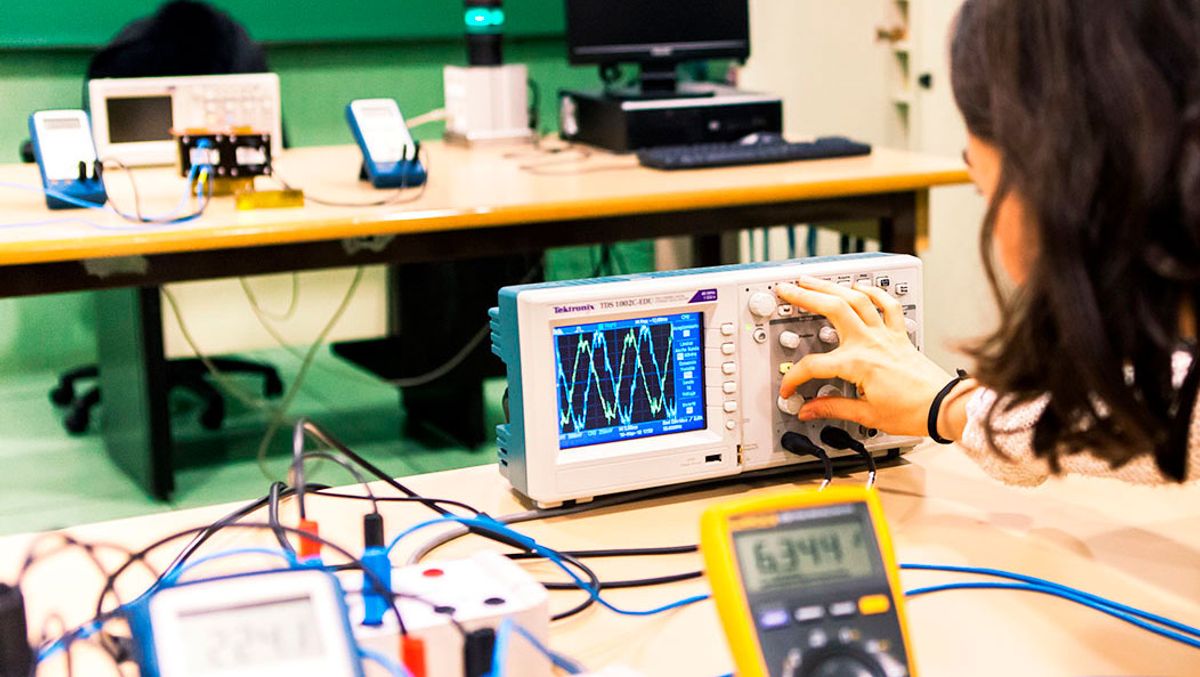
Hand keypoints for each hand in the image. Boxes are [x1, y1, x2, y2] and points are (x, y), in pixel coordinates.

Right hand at [776, 277, 962, 437]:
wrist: (943, 406)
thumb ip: (833, 408)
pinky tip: (860, 286)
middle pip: (833, 308)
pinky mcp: (899, 334)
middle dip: (806, 296)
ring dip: (833, 286)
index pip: (814, 366)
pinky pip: (887, 304)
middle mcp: (870, 343)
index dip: (794, 378)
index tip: (788, 388)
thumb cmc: (912, 411)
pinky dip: (874, 292)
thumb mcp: (867, 415)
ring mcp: (885, 335)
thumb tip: (808, 409)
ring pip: (856, 299)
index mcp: (858, 364)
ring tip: (813, 280)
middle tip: (787, 290)